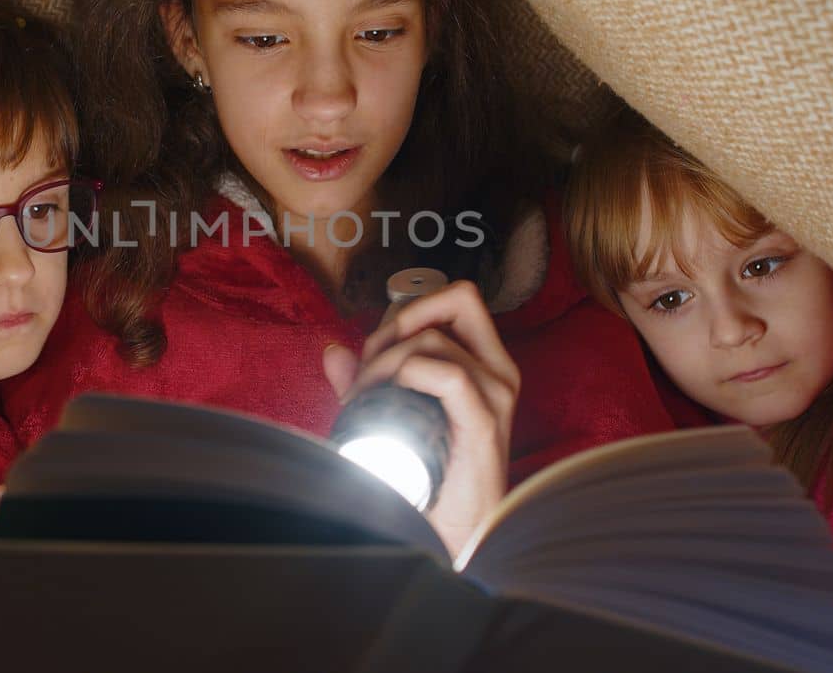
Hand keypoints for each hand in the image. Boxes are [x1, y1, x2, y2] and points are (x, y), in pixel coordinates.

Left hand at [322, 281, 519, 557]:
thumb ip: (364, 383)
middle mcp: (499, 372)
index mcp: (485, 364)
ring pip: (434, 340)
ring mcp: (496, 396)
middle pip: (456, 301)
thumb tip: (333, 352)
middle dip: (398, 323)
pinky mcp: (486, 423)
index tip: (376, 346)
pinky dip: (408, 375)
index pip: (458, 299)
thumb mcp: (393, 417)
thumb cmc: (426, 476)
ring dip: (385, 361)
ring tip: (364, 399)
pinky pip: (447, 375)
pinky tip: (389, 399)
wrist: (448, 534)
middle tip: (367, 370)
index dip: (410, 307)